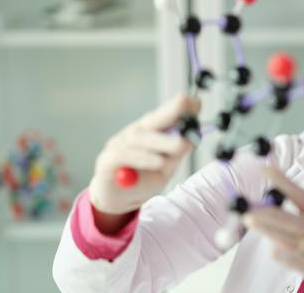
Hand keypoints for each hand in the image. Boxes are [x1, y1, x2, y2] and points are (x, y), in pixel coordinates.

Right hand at [89, 94, 199, 214]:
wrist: (119, 200)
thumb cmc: (142, 179)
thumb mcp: (166, 167)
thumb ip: (176, 153)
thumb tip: (192, 138)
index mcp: (150, 132)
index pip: (165, 115)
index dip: (180, 107)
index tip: (197, 103)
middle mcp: (134, 133)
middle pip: (152, 119)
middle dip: (171, 110)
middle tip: (188, 107)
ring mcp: (119, 145)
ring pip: (140, 137)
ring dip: (163, 141)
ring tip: (182, 146)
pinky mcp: (107, 160)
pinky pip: (124, 155)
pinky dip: (143, 158)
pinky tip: (157, 162)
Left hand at [243, 166, 303, 292]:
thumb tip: (277, 215)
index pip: (300, 194)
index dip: (282, 181)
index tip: (265, 169)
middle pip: (289, 218)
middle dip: (267, 212)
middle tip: (247, 206)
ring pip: (288, 237)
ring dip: (268, 230)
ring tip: (249, 221)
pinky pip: (298, 262)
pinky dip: (286, 257)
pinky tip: (272, 251)